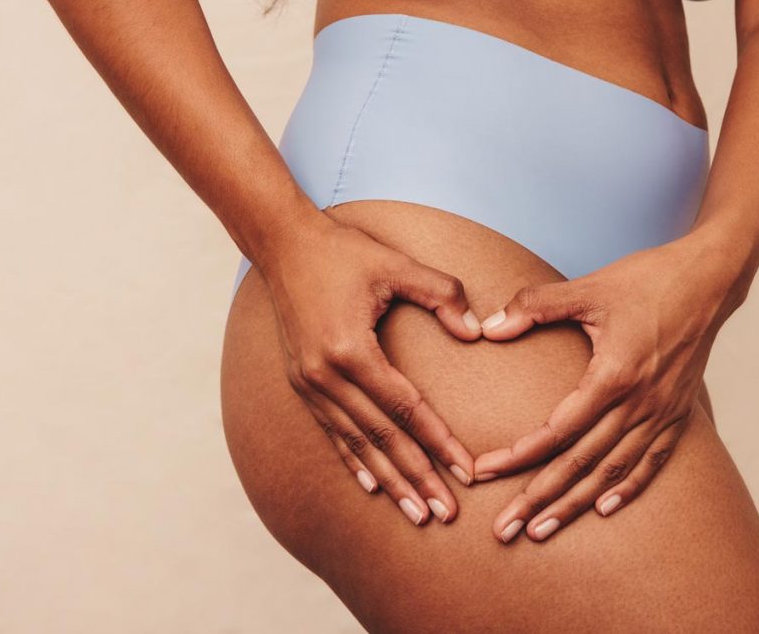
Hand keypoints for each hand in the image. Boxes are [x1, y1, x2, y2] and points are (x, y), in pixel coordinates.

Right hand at [255, 210, 482, 525]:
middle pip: (381, 438)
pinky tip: (371, 487)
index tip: (466, 472)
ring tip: (416, 513)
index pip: (405, 410)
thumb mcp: (396, 264)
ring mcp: (309, 383)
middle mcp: (325, 376)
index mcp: (350, 350)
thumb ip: (441, 294)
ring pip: (356, 444)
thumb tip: (475, 332)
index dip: (439, 443)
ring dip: (389, 481)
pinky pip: (332, 432)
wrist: (283, 244)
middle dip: (417, 478)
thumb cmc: (343, 252)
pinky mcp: (302, 383)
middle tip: (445, 514)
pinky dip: (353, 462)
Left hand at [472, 231, 748, 542]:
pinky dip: (628, 487)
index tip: (483, 473)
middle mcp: (640, 403)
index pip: (558, 431)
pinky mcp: (679, 411)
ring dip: (576, 503)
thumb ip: (535, 306)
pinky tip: (604, 507)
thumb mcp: (587, 287)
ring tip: (543, 530)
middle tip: (506, 530)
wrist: (710, 278)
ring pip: (613, 471)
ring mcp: (662, 411)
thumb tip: (489, 327)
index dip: (518, 456)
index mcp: (613, 375)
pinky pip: (652, 461)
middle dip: (540, 499)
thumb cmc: (647, 280)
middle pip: (582, 463)